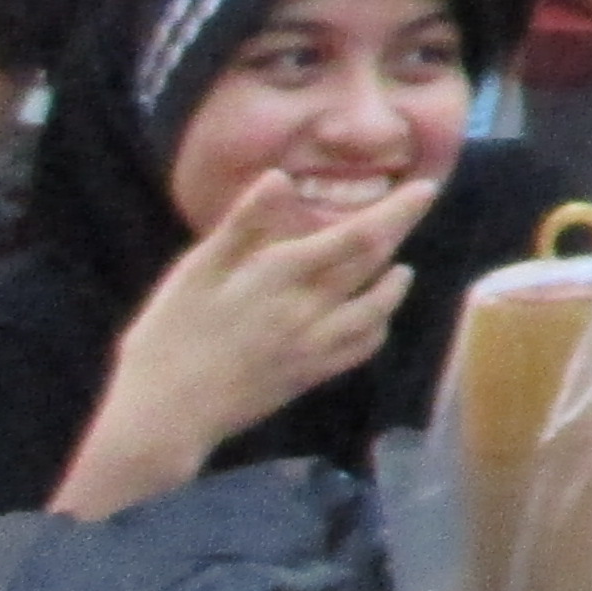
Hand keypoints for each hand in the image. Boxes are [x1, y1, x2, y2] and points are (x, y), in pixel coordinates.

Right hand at [89, 170, 438, 483]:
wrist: (165, 412)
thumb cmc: (170, 334)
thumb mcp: (196, 270)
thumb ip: (243, 223)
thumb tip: (281, 177)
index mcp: (282, 274)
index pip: (357, 234)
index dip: (396, 210)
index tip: (426, 188)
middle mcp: (309, 307)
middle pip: (374, 264)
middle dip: (402, 232)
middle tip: (420, 208)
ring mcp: (313, 344)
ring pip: (375, 309)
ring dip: (394, 286)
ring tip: (402, 269)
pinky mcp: (307, 376)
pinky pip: (358, 351)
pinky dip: (376, 329)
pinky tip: (374, 320)